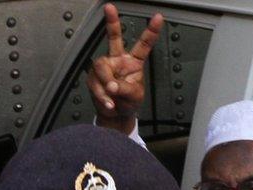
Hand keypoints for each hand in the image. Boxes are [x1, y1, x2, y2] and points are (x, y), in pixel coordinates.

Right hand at [86, 3, 163, 134]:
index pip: (143, 45)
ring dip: (105, 83)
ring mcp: (105, 68)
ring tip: (112, 97)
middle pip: (114, 39)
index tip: (158, 18)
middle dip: (112, 22)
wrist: (115, 114)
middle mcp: (118, 60)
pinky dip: (101, 95)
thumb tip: (111, 85)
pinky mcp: (94, 77)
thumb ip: (125, 89)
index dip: (151, 31)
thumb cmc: (128, 103)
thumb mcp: (134, 96)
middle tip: (109, 8)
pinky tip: (108, 102)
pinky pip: (95, 83)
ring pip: (101, 66)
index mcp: (134, 62)